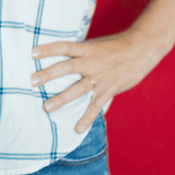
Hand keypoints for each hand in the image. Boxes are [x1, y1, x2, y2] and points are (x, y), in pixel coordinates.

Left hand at [31, 29, 164, 132]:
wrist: (142, 48)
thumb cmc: (116, 46)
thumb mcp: (96, 45)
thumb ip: (80, 53)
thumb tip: (62, 57)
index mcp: (86, 49)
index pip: (63, 47)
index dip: (48, 49)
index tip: (32, 52)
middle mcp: (91, 62)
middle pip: (66, 68)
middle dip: (48, 75)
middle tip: (32, 81)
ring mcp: (100, 77)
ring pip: (78, 89)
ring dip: (61, 98)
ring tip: (47, 107)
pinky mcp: (108, 89)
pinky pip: (95, 106)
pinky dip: (87, 118)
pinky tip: (77, 129)